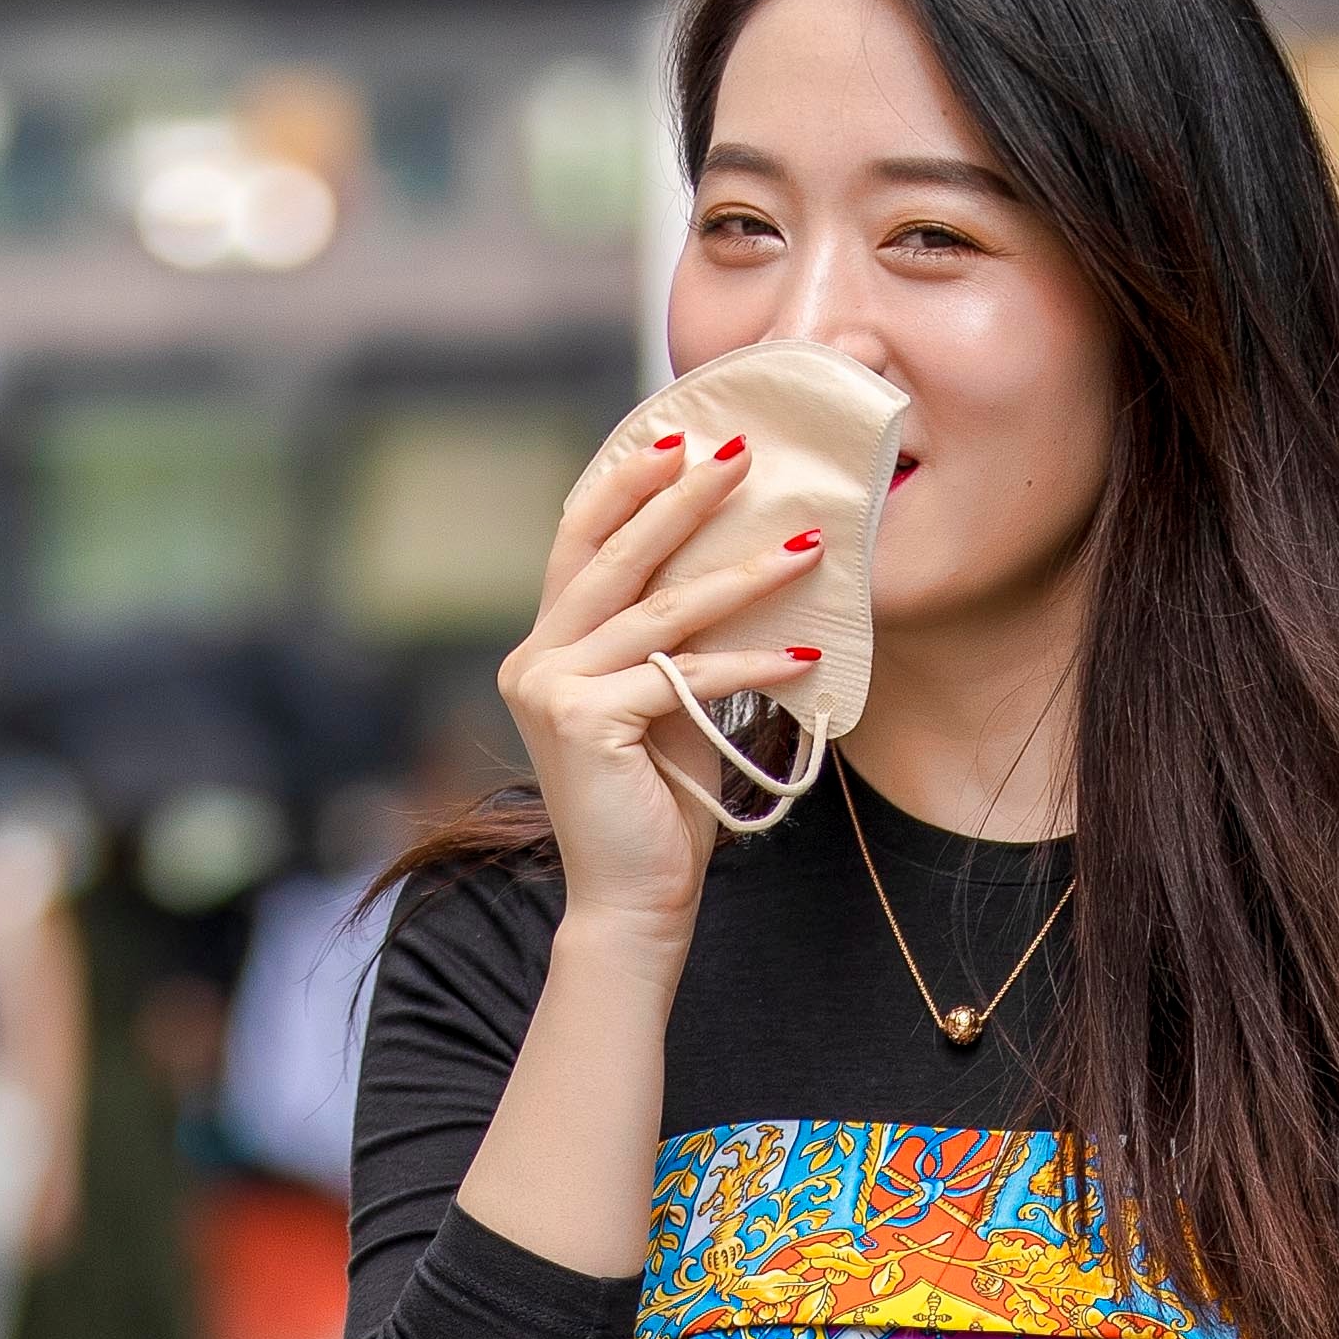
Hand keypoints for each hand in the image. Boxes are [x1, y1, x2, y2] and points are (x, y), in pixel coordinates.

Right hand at [496, 417, 829, 974]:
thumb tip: (727, 564)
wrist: (636, 903)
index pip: (580, 542)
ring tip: (804, 544)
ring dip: (740, 574)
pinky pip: (682, 674)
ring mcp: (550, 689)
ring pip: (657, 610)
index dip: (625, 484)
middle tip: (738, 450)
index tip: (675, 435)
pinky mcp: (583, 721)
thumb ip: (670, 639)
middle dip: (681, 498)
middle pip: (614, 555)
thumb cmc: (658, 807)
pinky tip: (804, 652)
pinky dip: (749, 662)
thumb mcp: (664, 701)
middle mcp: (534, 660)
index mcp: (544, 648)